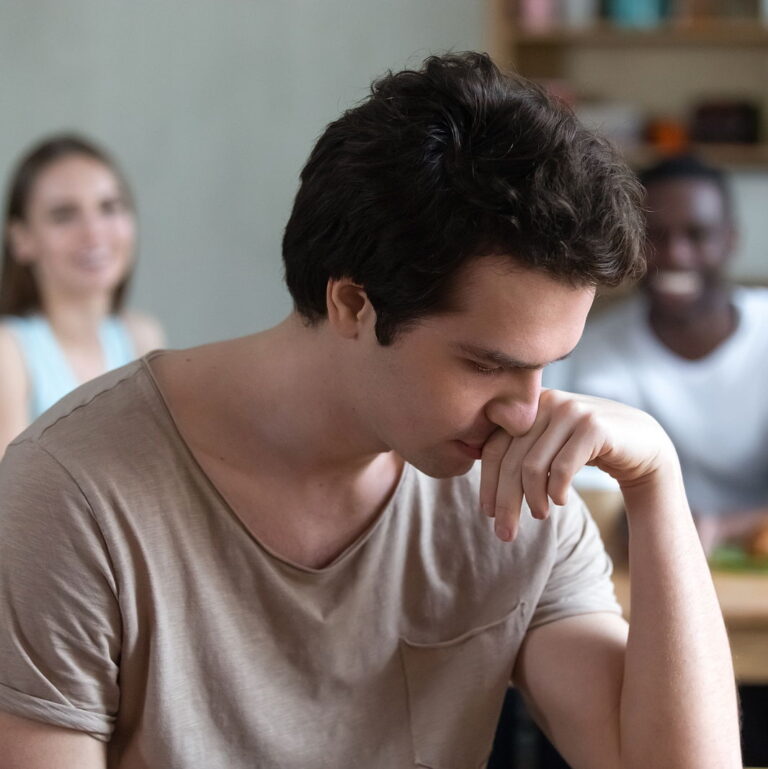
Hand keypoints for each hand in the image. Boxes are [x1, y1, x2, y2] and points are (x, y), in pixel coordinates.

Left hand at [479, 388, 675, 540]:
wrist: (643, 445)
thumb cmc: (587, 449)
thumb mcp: (549, 445)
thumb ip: (519, 450)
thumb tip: (479, 479)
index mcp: (527, 405)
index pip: (494, 448)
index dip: (487, 483)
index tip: (487, 513)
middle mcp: (546, 402)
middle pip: (511, 460)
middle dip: (506, 502)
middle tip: (505, 534)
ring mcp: (570, 411)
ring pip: (532, 466)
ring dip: (532, 500)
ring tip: (540, 516)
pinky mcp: (594, 426)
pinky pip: (561, 468)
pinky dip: (556, 492)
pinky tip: (560, 502)